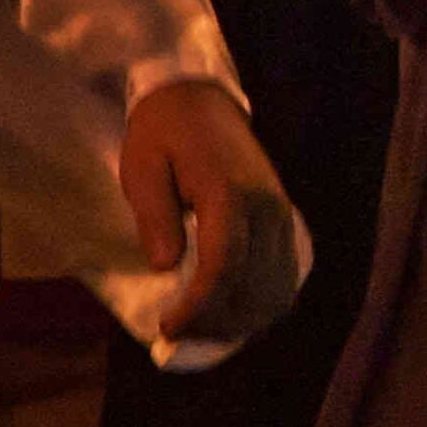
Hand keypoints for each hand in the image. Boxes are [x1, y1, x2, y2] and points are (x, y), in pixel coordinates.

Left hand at [118, 77, 298, 344]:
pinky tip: (229, 310)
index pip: (223, 268)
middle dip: (218, 323)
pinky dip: (260, 304)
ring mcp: (282, 214)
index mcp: (229, 193)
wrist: (198, 95)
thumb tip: (168, 269)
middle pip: (256, 288)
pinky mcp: (285, 219)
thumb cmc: (162, 131)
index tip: (168, 328)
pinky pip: (285, 278)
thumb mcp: (142, 166)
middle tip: (180, 331)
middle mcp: (267, 208)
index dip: (198, 308)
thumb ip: (155, 216)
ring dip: (242, 320)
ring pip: (278, 290)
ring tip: (202, 326)